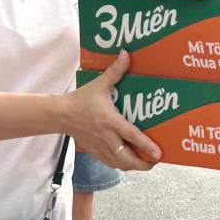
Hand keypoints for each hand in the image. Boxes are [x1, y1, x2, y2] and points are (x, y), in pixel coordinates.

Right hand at [65, 50, 160, 171]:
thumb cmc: (81, 100)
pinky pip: (110, 163)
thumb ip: (115, 71)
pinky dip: (121, 164)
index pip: (132, 136)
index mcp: (110, 121)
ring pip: (119, 164)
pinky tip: (128, 161)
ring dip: (133, 166)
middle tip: (155, 161)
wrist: (61, 114)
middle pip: (127, 159)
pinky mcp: (94, 151)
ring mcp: (100, 147)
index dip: (147, 147)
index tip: (159, 154)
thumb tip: (126, 54)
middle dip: (143, 164)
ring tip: (146, 163)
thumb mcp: (99, 84)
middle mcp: (107, 137)